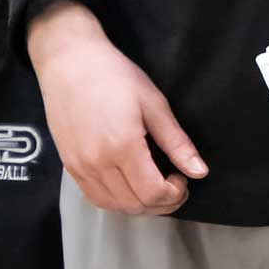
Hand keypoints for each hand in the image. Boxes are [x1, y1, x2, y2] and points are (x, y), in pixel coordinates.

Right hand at [27, 3, 206, 215]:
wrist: (69, 62)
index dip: (174, 194)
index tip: (182, 179)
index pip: (153, 193)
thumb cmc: (113, 75)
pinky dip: (116, 200)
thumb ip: (177, 142)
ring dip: (139, 204)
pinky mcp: (69, 165)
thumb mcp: (154, 103)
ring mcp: (80, 166)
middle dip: (161, 203)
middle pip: (135, 205)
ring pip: (114, 206)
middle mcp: (98, 162)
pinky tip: (128, 185)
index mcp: (123, 146)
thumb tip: (200, 172)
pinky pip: (95, 198)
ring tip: (151, 185)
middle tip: (173, 185)